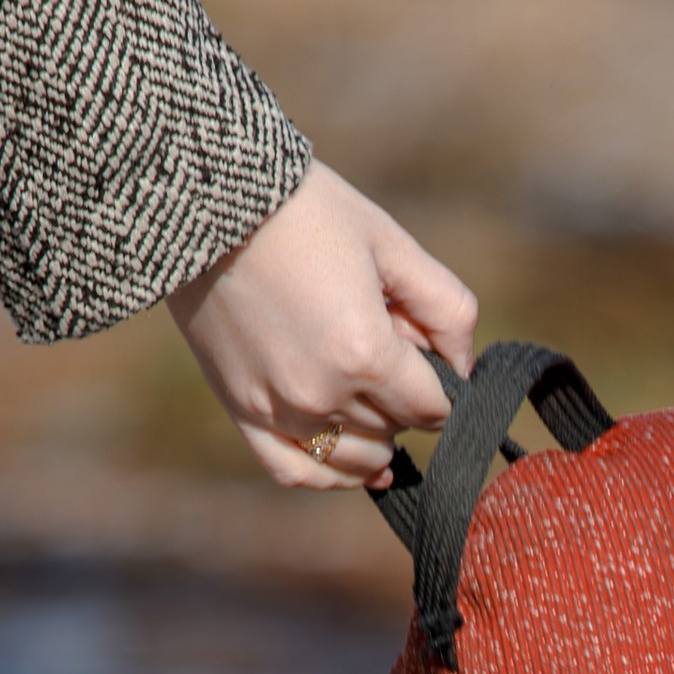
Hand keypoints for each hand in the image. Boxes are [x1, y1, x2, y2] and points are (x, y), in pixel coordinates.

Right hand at [165, 160, 477, 488]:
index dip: (443, 388)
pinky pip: (295, 471)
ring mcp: (278, 409)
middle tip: (385, 346)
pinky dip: (329, 474)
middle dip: (403, 398)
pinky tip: (353, 461)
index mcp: (365, 353)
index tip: (430, 358)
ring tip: (373, 400)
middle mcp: (321, 394)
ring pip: (354, 459)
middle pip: (395, 430)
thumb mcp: (391, 244)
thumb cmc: (306, 210)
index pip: (432, 408)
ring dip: (375, 438)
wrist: (207, 200)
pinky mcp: (240, 409)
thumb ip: (446, 308)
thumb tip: (466, 367)